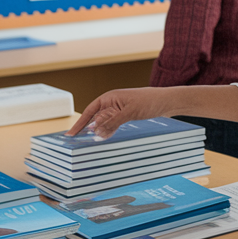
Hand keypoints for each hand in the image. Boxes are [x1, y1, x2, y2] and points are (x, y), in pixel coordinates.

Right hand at [66, 87, 181, 138]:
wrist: (166, 101)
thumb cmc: (149, 101)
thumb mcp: (129, 112)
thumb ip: (112, 122)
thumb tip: (97, 132)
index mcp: (109, 97)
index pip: (90, 111)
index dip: (80, 123)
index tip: (70, 134)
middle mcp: (112, 102)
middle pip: (96, 118)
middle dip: (90, 128)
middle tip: (80, 141)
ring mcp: (119, 108)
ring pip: (104, 122)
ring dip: (100, 131)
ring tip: (94, 140)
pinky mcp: (126, 114)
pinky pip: (113, 124)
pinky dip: (109, 130)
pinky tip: (106, 136)